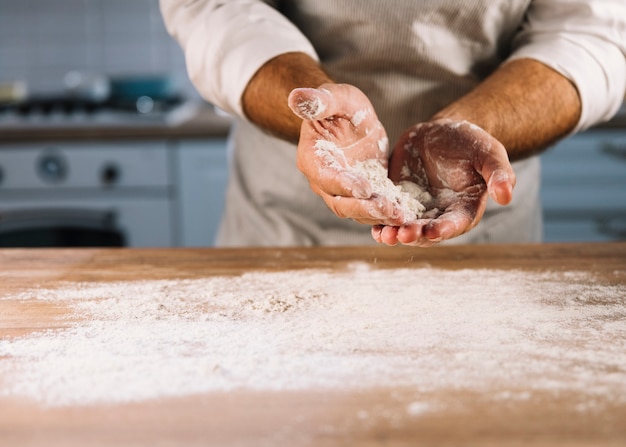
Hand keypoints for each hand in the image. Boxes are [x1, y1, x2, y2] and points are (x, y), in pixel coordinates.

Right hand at [288, 83, 401, 224]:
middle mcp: (323, 181)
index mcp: (312, 158)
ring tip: (401, 216)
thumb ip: (319, 101)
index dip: (344, 184)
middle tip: (389, 209)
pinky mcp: (360, 196)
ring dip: (378, 216)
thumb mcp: (335, 97)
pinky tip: (406, 216)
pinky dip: (386, 215)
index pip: (326, 177)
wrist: (350, 118)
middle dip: (364, 208)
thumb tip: (296, 97)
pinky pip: (371, 210)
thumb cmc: (339, 104)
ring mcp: (341, 192)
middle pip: (340, 203)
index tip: (365, 188)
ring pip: (356, 212)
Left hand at [372, 119, 515, 246]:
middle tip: (401, 235)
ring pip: (405, 229)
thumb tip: (506, 196)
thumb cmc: (471, 143)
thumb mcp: (488, 152)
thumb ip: (498, 173)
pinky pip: (387, 216)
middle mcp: (439, 217)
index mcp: (463, 210)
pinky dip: (379, 222)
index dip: (443, 229)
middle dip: (414, 236)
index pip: (454, 224)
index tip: (432, 231)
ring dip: (394, 234)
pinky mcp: (398, 202)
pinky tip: (371, 226)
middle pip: (426, 233)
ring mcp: (417, 211)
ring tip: (383, 235)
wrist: (442, 134)